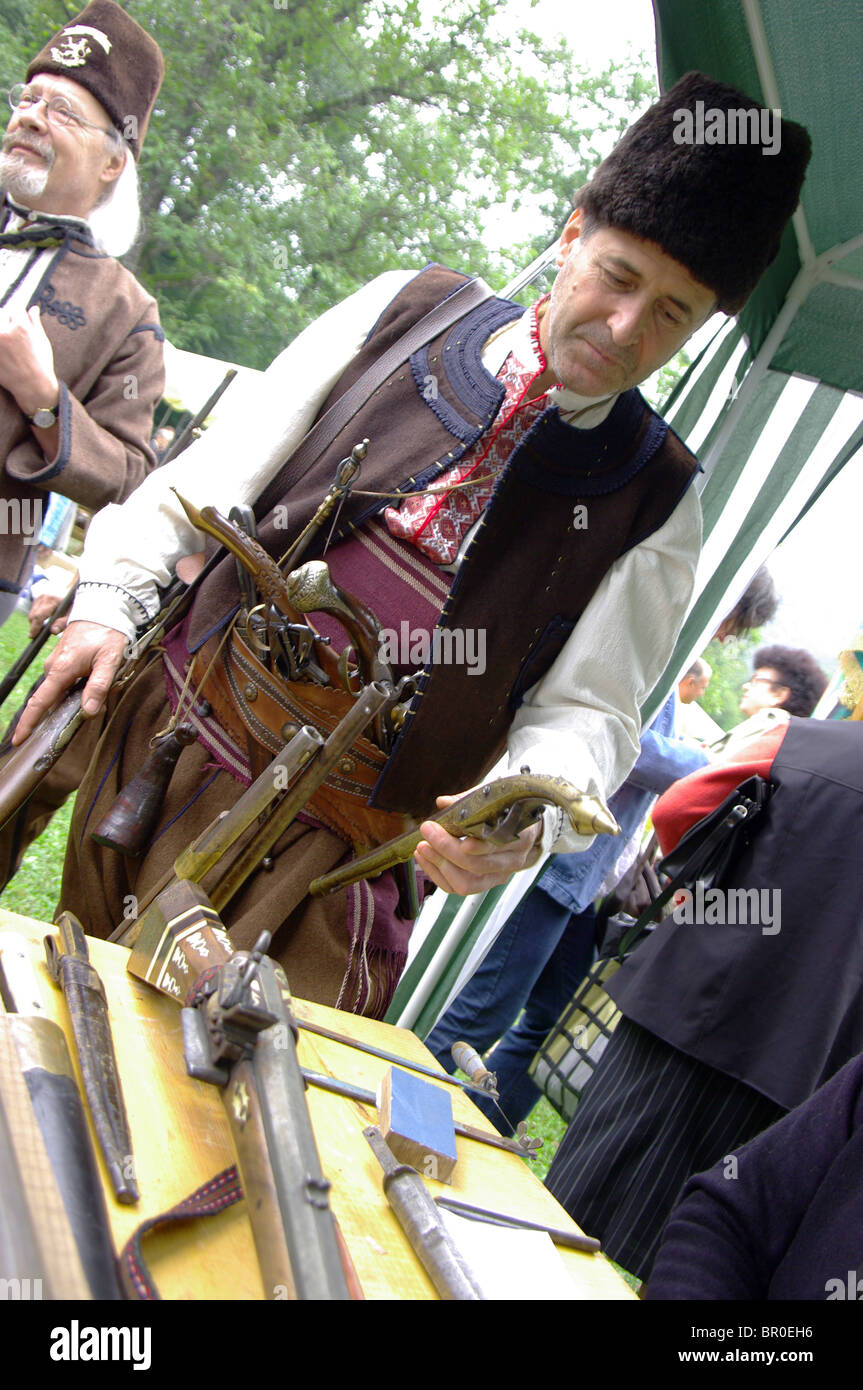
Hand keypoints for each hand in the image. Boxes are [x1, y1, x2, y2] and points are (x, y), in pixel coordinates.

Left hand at [0, 306, 58, 417]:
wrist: (32, 386)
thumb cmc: (41, 364)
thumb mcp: (42, 341)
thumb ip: (35, 322)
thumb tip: (33, 308)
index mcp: (21, 327)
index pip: (14, 308)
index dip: (17, 313)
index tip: (18, 318)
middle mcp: (4, 332)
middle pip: (0, 315)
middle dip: (5, 320)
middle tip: (11, 333)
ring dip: (1, 331)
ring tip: (8, 343)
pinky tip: (4, 352)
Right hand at [12, 620, 127, 744]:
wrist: (103, 608)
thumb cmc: (107, 633)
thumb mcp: (109, 661)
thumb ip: (99, 686)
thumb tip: (88, 712)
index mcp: (61, 670)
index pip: (40, 702)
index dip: (28, 723)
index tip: (18, 739)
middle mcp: (53, 668)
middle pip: (52, 701)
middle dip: (67, 711)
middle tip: (93, 707)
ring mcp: (56, 664)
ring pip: (62, 692)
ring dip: (78, 697)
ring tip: (105, 686)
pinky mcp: (62, 661)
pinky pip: (65, 683)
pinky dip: (78, 688)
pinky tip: (96, 680)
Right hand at [27, 591, 69, 638]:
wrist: (71, 595)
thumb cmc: (72, 606)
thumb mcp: (71, 615)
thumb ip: (62, 623)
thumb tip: (53, 631)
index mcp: (52, 600)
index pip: (39, 616)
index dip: (35, 627)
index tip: (32, 636)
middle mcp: (44, 597)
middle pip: (33, 615)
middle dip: (33, 627)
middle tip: (36, 636)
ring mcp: (40, 597)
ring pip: (32, 614)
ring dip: (34, 623)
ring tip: (40, 631)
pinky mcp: (38, 599)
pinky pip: (33, 611)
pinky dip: (36, 618)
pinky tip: (41, 624)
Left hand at [413, 793, 542, 895]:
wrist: (525, 829)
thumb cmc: (507, 811)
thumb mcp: (495, 798)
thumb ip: (469, 800)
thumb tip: (443, 802)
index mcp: (521, 836)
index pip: (497, 845)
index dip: (475, 844)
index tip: (451, 832)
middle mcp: (513, 861)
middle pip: (477, 866)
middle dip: (446, 850)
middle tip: (427, 830)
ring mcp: (499, 876)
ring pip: (466, 883)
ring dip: (439, 866)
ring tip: (422, 848)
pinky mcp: (485, 884)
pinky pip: (457, 888)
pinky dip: (437, 875)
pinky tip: (425, 859)